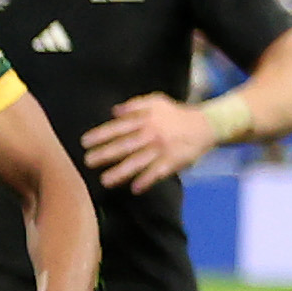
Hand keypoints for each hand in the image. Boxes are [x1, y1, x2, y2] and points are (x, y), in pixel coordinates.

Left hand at [80, 94, 211, 191]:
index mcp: (145, 120)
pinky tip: (135, 189)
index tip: (85, 143)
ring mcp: (162, 149)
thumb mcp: (156, 101)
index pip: (119, 128)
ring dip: (121, 172)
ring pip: (139, 161)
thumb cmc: (175, 113)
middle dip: (105, 154)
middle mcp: (151, 134)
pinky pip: (159, 172)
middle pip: (125, 145)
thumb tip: (113, 111)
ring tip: (105, 181)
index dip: (101, 135)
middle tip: (88, 162)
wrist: (207, 124)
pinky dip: (148, 180)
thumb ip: (134, 105)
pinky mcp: (174, 161)